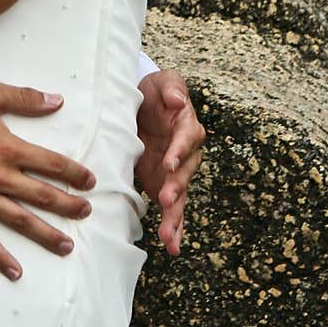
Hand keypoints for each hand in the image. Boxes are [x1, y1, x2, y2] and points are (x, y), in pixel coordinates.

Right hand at [0, 79, 95, 279]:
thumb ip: (25, 98)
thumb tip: (57, 100)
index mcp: (7, 147)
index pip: (51, 164)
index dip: (73, 173)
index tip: (88, 181)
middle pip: (42, 195)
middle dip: (68, 205)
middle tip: (86, 212)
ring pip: (20, 220)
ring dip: (45, 234)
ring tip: (66, 245)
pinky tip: (15, 271)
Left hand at [134, 68, 205, 255]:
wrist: (141, 104)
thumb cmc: (155, 91)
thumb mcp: (162, 81)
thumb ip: (171, 87)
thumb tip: (177, 100)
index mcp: (187, 127)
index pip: (186, 139)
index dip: (178, 152)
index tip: (168, 164)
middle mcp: (185, 154)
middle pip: (185, 173)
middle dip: (175, 188)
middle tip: (165, 199)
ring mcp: (175, 173)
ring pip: (179, 197)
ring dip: (174, 217)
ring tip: (168, 238)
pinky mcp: (163, 185)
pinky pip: (171, 209)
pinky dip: (172, 227)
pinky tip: (170, 246)